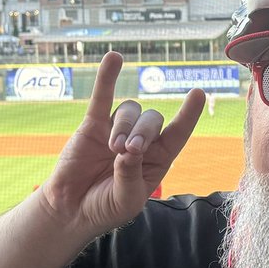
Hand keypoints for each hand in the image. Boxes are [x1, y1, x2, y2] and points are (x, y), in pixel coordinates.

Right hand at [37, 51, 204, 236]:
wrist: (71, 209)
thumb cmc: (105, 208)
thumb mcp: (126, 201)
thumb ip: (130, 176)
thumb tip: (129, 150)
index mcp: (157, 160)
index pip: (177, 133)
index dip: (187, 115)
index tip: (197, 93)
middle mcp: (140, 141)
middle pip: (152, 120)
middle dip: (143, 132)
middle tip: (127, 151)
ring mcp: (116, 130)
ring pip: (130, 111)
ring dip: (124, 126)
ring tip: (113, 148)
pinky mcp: (92, 125)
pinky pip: (102, 97)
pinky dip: (107, 78)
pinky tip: (114, 58)